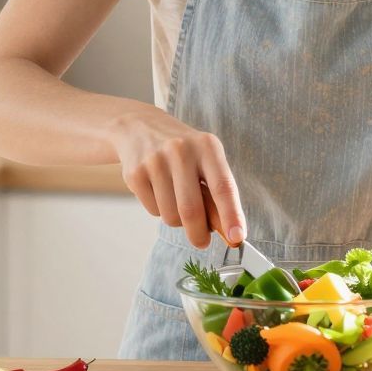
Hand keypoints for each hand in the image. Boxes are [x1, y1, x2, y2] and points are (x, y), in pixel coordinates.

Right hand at [106, 108, 241, 248]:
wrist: (140, 128)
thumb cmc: (184, 152)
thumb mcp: (206, 161)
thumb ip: (217, 193)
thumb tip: (229, 232)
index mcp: (207, 146)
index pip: (223, 187)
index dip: (231, 215)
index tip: (237, 238)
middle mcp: (181, 150)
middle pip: (191, 209)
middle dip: (199, 234)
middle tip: (202, 242)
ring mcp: (154, 161)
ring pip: (170, 215)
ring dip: (178, 220)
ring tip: (177, 201)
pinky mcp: (134, 173)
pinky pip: (153, 211)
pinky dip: (160, 210)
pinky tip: (159, 191)